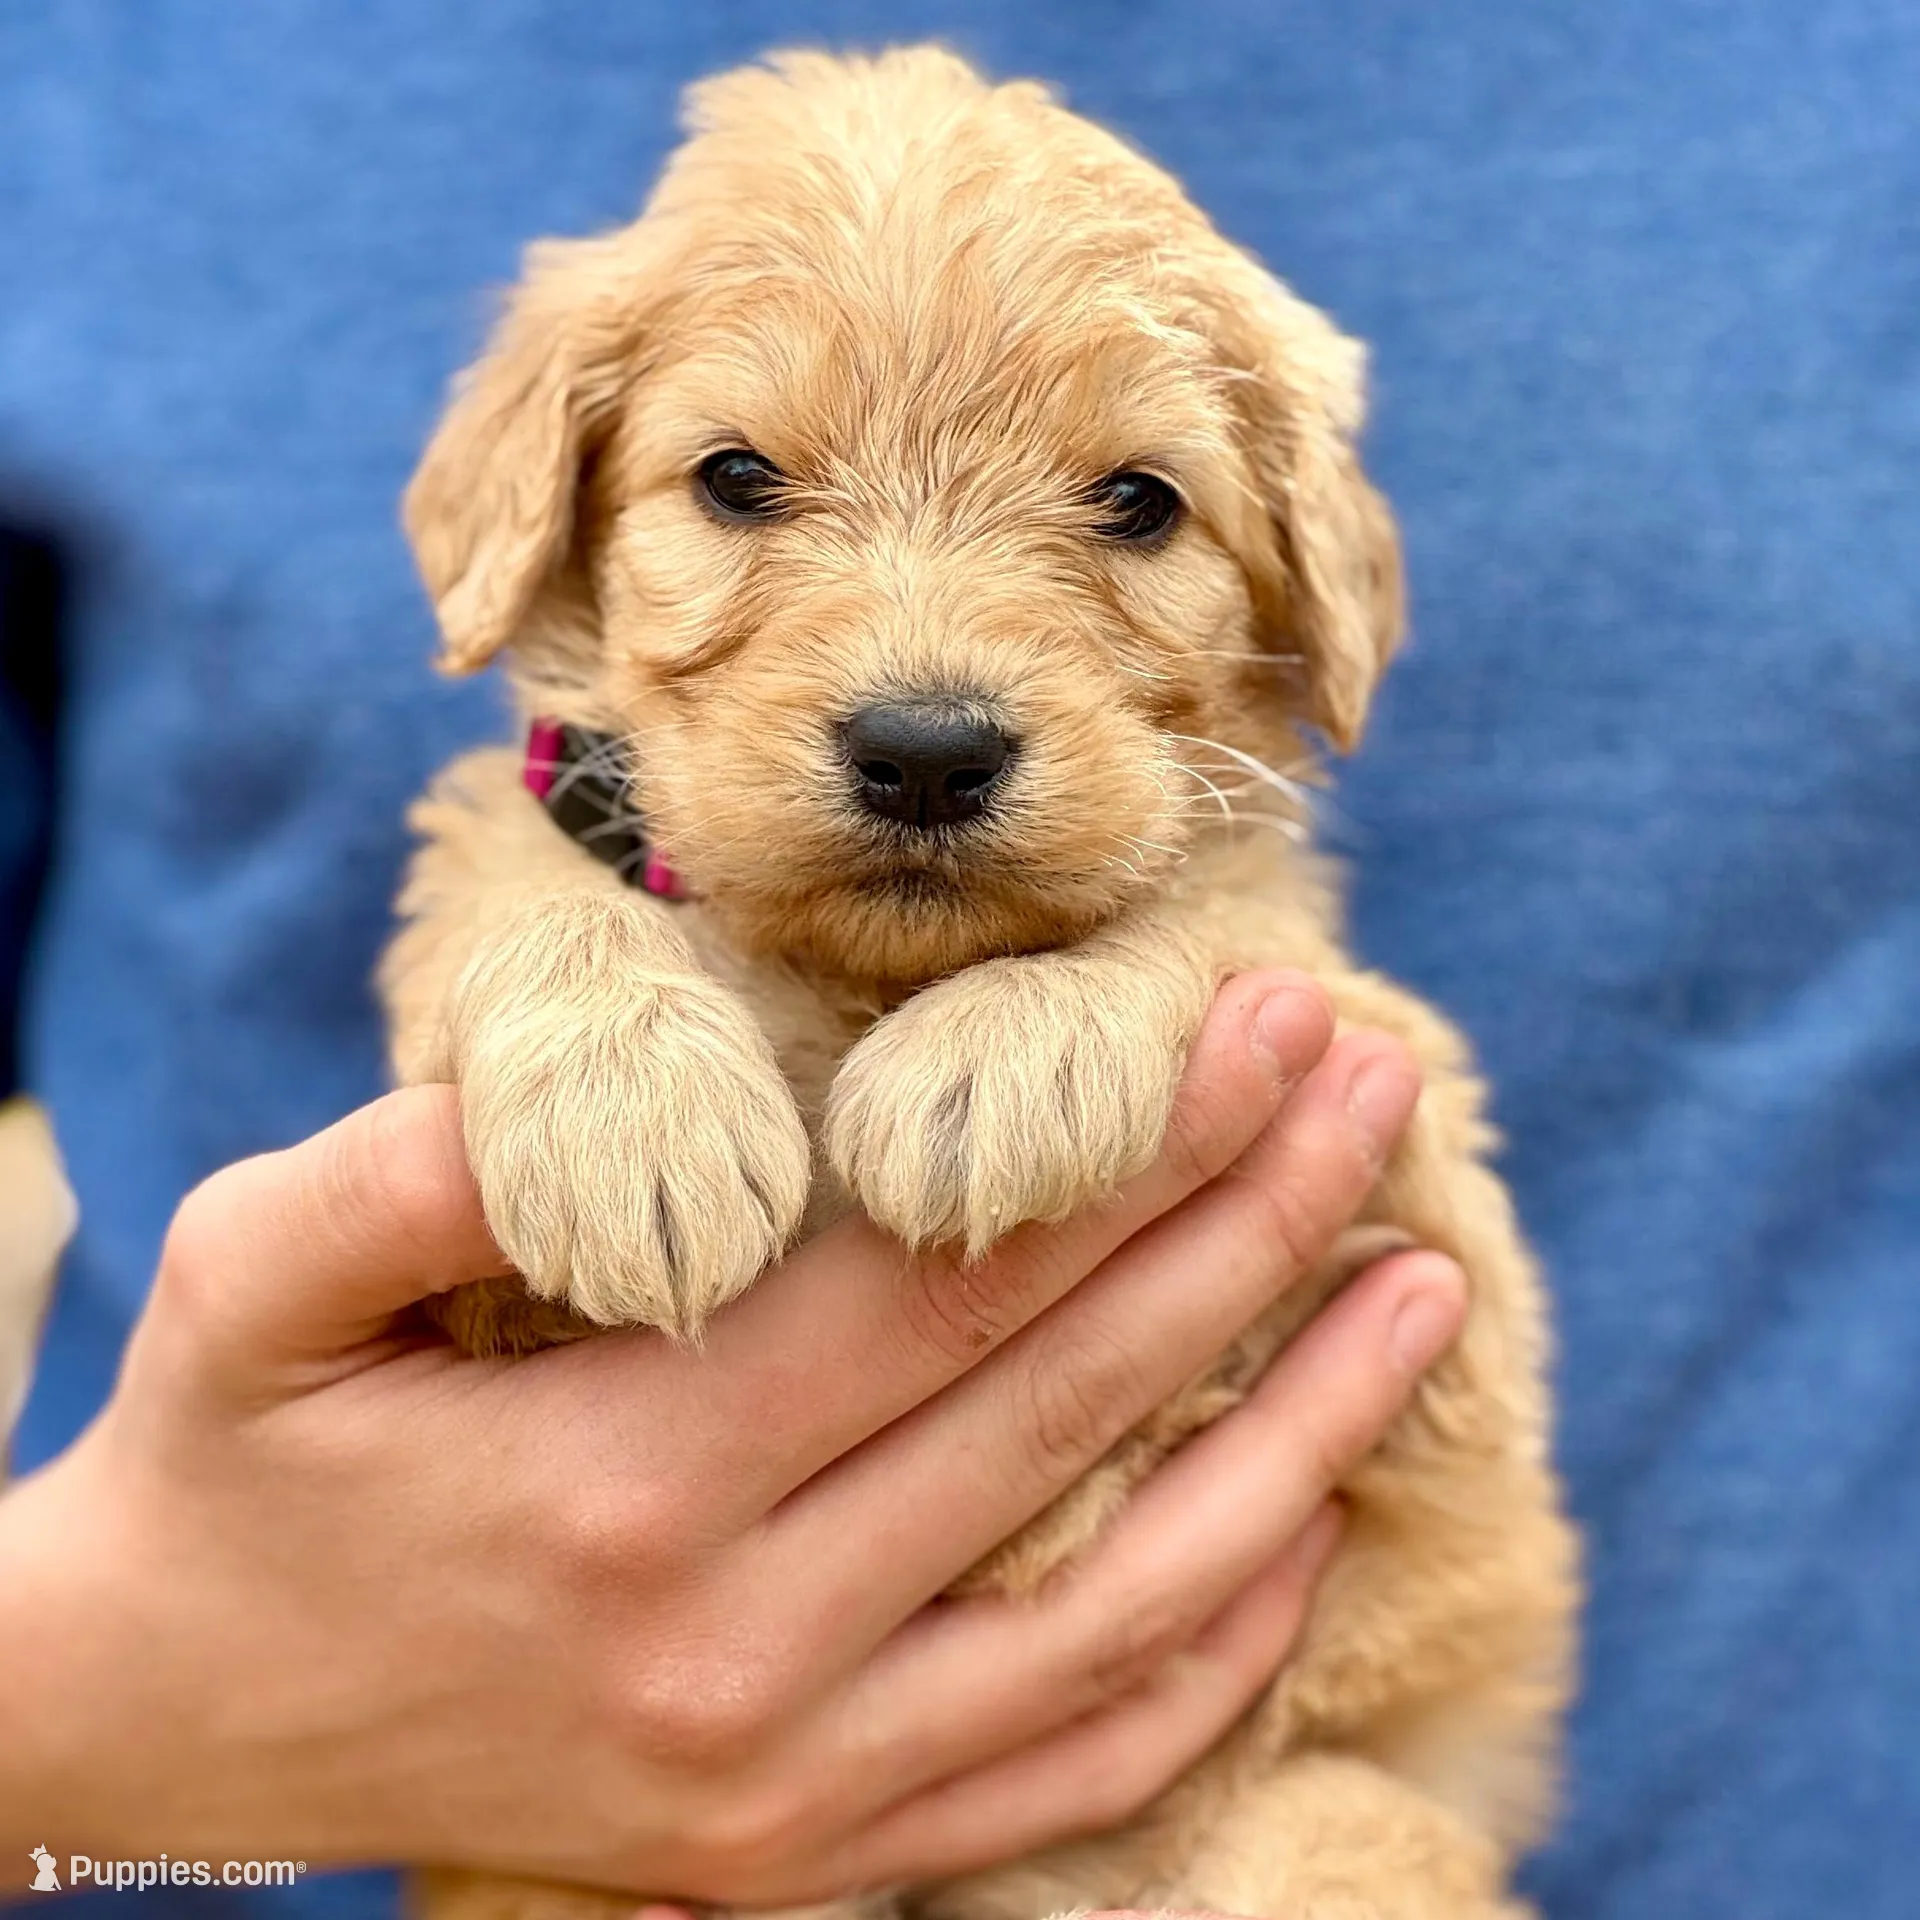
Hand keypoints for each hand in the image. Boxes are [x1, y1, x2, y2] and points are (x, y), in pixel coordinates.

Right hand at [0, 972, 1462, 1903]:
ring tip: (1422, 1296)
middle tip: (1372, 1084)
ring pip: (1120, 1607)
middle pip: (1063, 1407)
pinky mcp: (803, 1853)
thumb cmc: (232, 1462)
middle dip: (1247, 1226)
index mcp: (620, 1482)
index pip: (945, 1284)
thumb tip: (633, 1090)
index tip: (1255, 1022)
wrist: (174, 1715)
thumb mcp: (254, 1279)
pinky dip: (1212, 1654)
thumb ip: (424, 1172)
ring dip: (1297, 1441)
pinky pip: (1069, 1767)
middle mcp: (736, 1648)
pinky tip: (1305, 1535)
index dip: (1123, 1146)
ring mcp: (788, 1778)